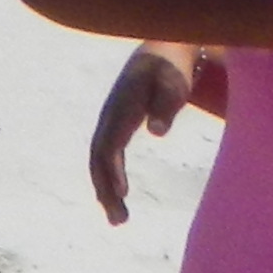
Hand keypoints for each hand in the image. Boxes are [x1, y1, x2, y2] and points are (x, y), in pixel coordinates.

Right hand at [88, 44, 196, 225]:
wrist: (162, 51)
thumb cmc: (171, 70)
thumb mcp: (174, 86)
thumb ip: (165, 107)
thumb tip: (156, 132)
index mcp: (120, 108)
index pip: (109, 144)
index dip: (112, 169)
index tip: (122, 194)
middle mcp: (109, 116)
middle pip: (98, 157)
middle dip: (104, 189)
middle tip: (119, 220)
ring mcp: (110, 121)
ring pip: (99, 159)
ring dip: (105, 189)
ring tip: (118, 219)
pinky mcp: (116, 126)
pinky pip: (106, 155)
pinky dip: (108, 177)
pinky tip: (118, 194)